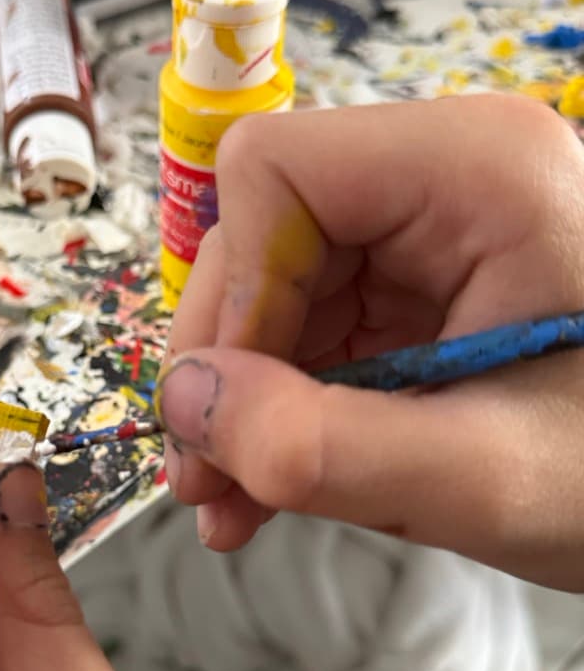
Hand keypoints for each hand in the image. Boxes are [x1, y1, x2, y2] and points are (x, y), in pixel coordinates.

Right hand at [158, 95, 583, 590]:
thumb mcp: (484, 477)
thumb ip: (322, 448)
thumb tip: (185, 401)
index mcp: (476, 168)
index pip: (275, 173)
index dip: (231, 291)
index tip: (232, 406)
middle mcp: (445, 174)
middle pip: (263, 233)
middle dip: (226, 361)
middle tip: (207, 477)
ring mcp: (431, 231)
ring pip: (275, 289)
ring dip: (242, 397)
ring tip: (234, 501)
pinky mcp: (423, 288)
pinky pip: (315, 327)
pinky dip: (281, 405)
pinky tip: (268, 482)